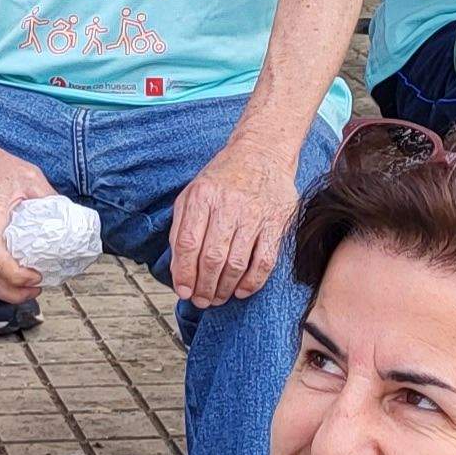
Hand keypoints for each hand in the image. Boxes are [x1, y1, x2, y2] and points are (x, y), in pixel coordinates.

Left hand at [169, 134, 304, 306]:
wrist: (262, 153)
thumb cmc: (222, 179)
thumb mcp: (192, 194)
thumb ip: (181, 229)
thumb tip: (178, 270)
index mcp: (202, 197)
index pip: (189, 244)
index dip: (184, 273)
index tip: (183, 291)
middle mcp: (228, 205)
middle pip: (212, 258)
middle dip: (204, 287)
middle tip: (201, 301)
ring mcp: (255, 215)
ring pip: (237, 264)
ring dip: (224, 289)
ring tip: (217, 298)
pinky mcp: (277, 223)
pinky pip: (264, 261)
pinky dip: (252, 282)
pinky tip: (240, 291)